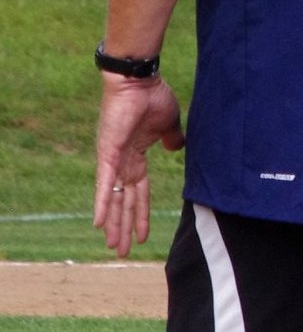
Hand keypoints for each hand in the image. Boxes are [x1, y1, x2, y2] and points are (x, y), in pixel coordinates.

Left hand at [94, 74, 184, 256]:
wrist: (139, 80)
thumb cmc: (153, 96)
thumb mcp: (169, 122)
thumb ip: (171, 138)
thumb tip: (175, 148)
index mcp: (137, 155)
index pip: (139, 192)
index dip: (141, 213)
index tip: (143, 235)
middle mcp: (122, 162)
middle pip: (124, 202)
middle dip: (124, 226)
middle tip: (121, 251)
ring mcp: (113, 159)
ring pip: (113, 199)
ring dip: (113, 223)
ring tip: (113, 246)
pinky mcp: (108, 153)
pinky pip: (105, 183)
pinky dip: (101, 203)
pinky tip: (98, 223)